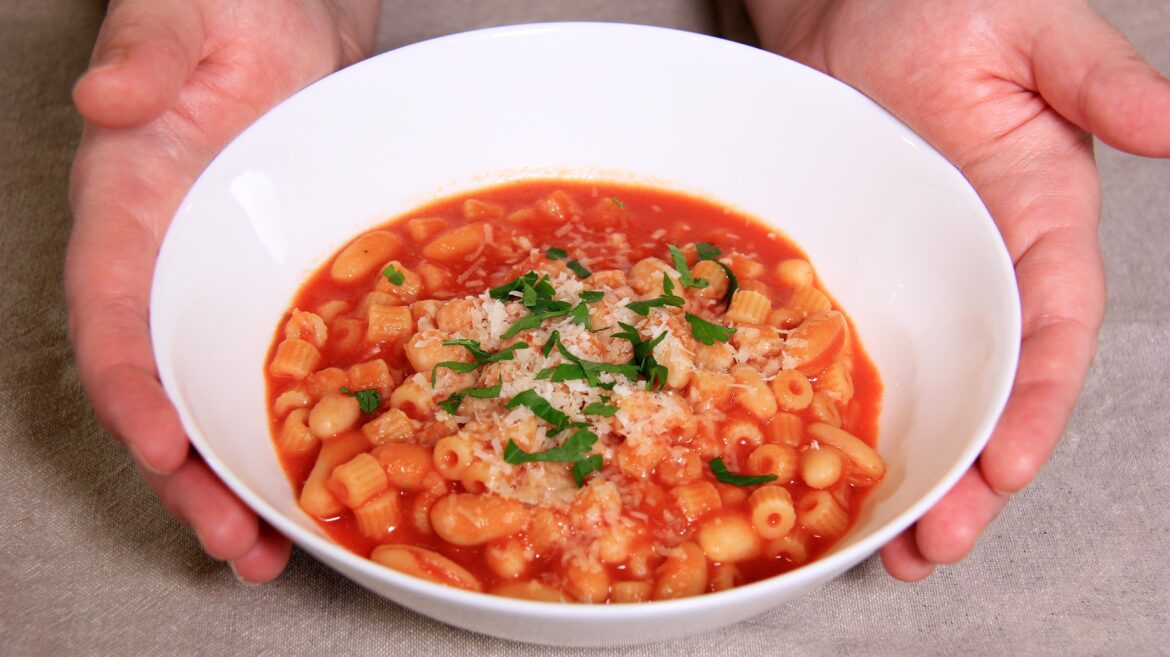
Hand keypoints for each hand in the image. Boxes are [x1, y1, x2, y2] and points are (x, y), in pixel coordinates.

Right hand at [68, 0, 379, 581]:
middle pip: (163, 386)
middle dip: (190, 474)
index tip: (161, 447)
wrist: (295, 15)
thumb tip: (113, 101)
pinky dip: (294, 429)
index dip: (130, 388)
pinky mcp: (280, 285)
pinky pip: (279, 369)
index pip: (111, 314)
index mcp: (129, 206)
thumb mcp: (194, 13)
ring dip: (240, 476)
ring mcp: (226, 280)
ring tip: (273, 548)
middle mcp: (169, 261)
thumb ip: (153, 54)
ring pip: (218, 396)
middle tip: (235, 542)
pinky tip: (327, 477)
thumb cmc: (234, 4)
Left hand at [746, 0, 1169, 579]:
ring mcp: (920, 278)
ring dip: (916, 473)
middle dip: (972, 475)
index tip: (1005, 467)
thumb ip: (1098, 81)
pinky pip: (856, 355)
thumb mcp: (1032, 34)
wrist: (848, 1)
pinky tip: (822, 474)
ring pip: (930, 390)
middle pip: (992, 387)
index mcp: (1040, 220)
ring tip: (892, 551)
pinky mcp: (859, 276)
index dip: (1034, 402)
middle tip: (932, 546)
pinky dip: (847, 418)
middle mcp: (985, 266)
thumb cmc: (945, 4)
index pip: (1051, 329)